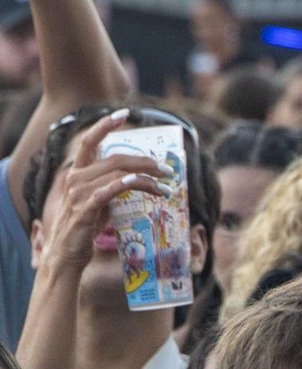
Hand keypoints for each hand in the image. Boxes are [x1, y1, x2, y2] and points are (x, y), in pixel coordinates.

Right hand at [36, 109, 170, 275]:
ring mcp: (79, 193)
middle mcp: (76, 178)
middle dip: (146, 162)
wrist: (66, 255)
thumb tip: (141, 179)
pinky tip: (139, 183)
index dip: (104, 125)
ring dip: (147, 179)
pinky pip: (108, 191)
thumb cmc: (85, 227)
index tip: (123, 113)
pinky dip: (125, 184)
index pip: (89, 142)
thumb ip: (113, 187)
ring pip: (118, 174)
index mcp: (78, 173)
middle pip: (116, 159)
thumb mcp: (100, 201)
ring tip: (167, 188)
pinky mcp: (85, 209)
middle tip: (168, 170)